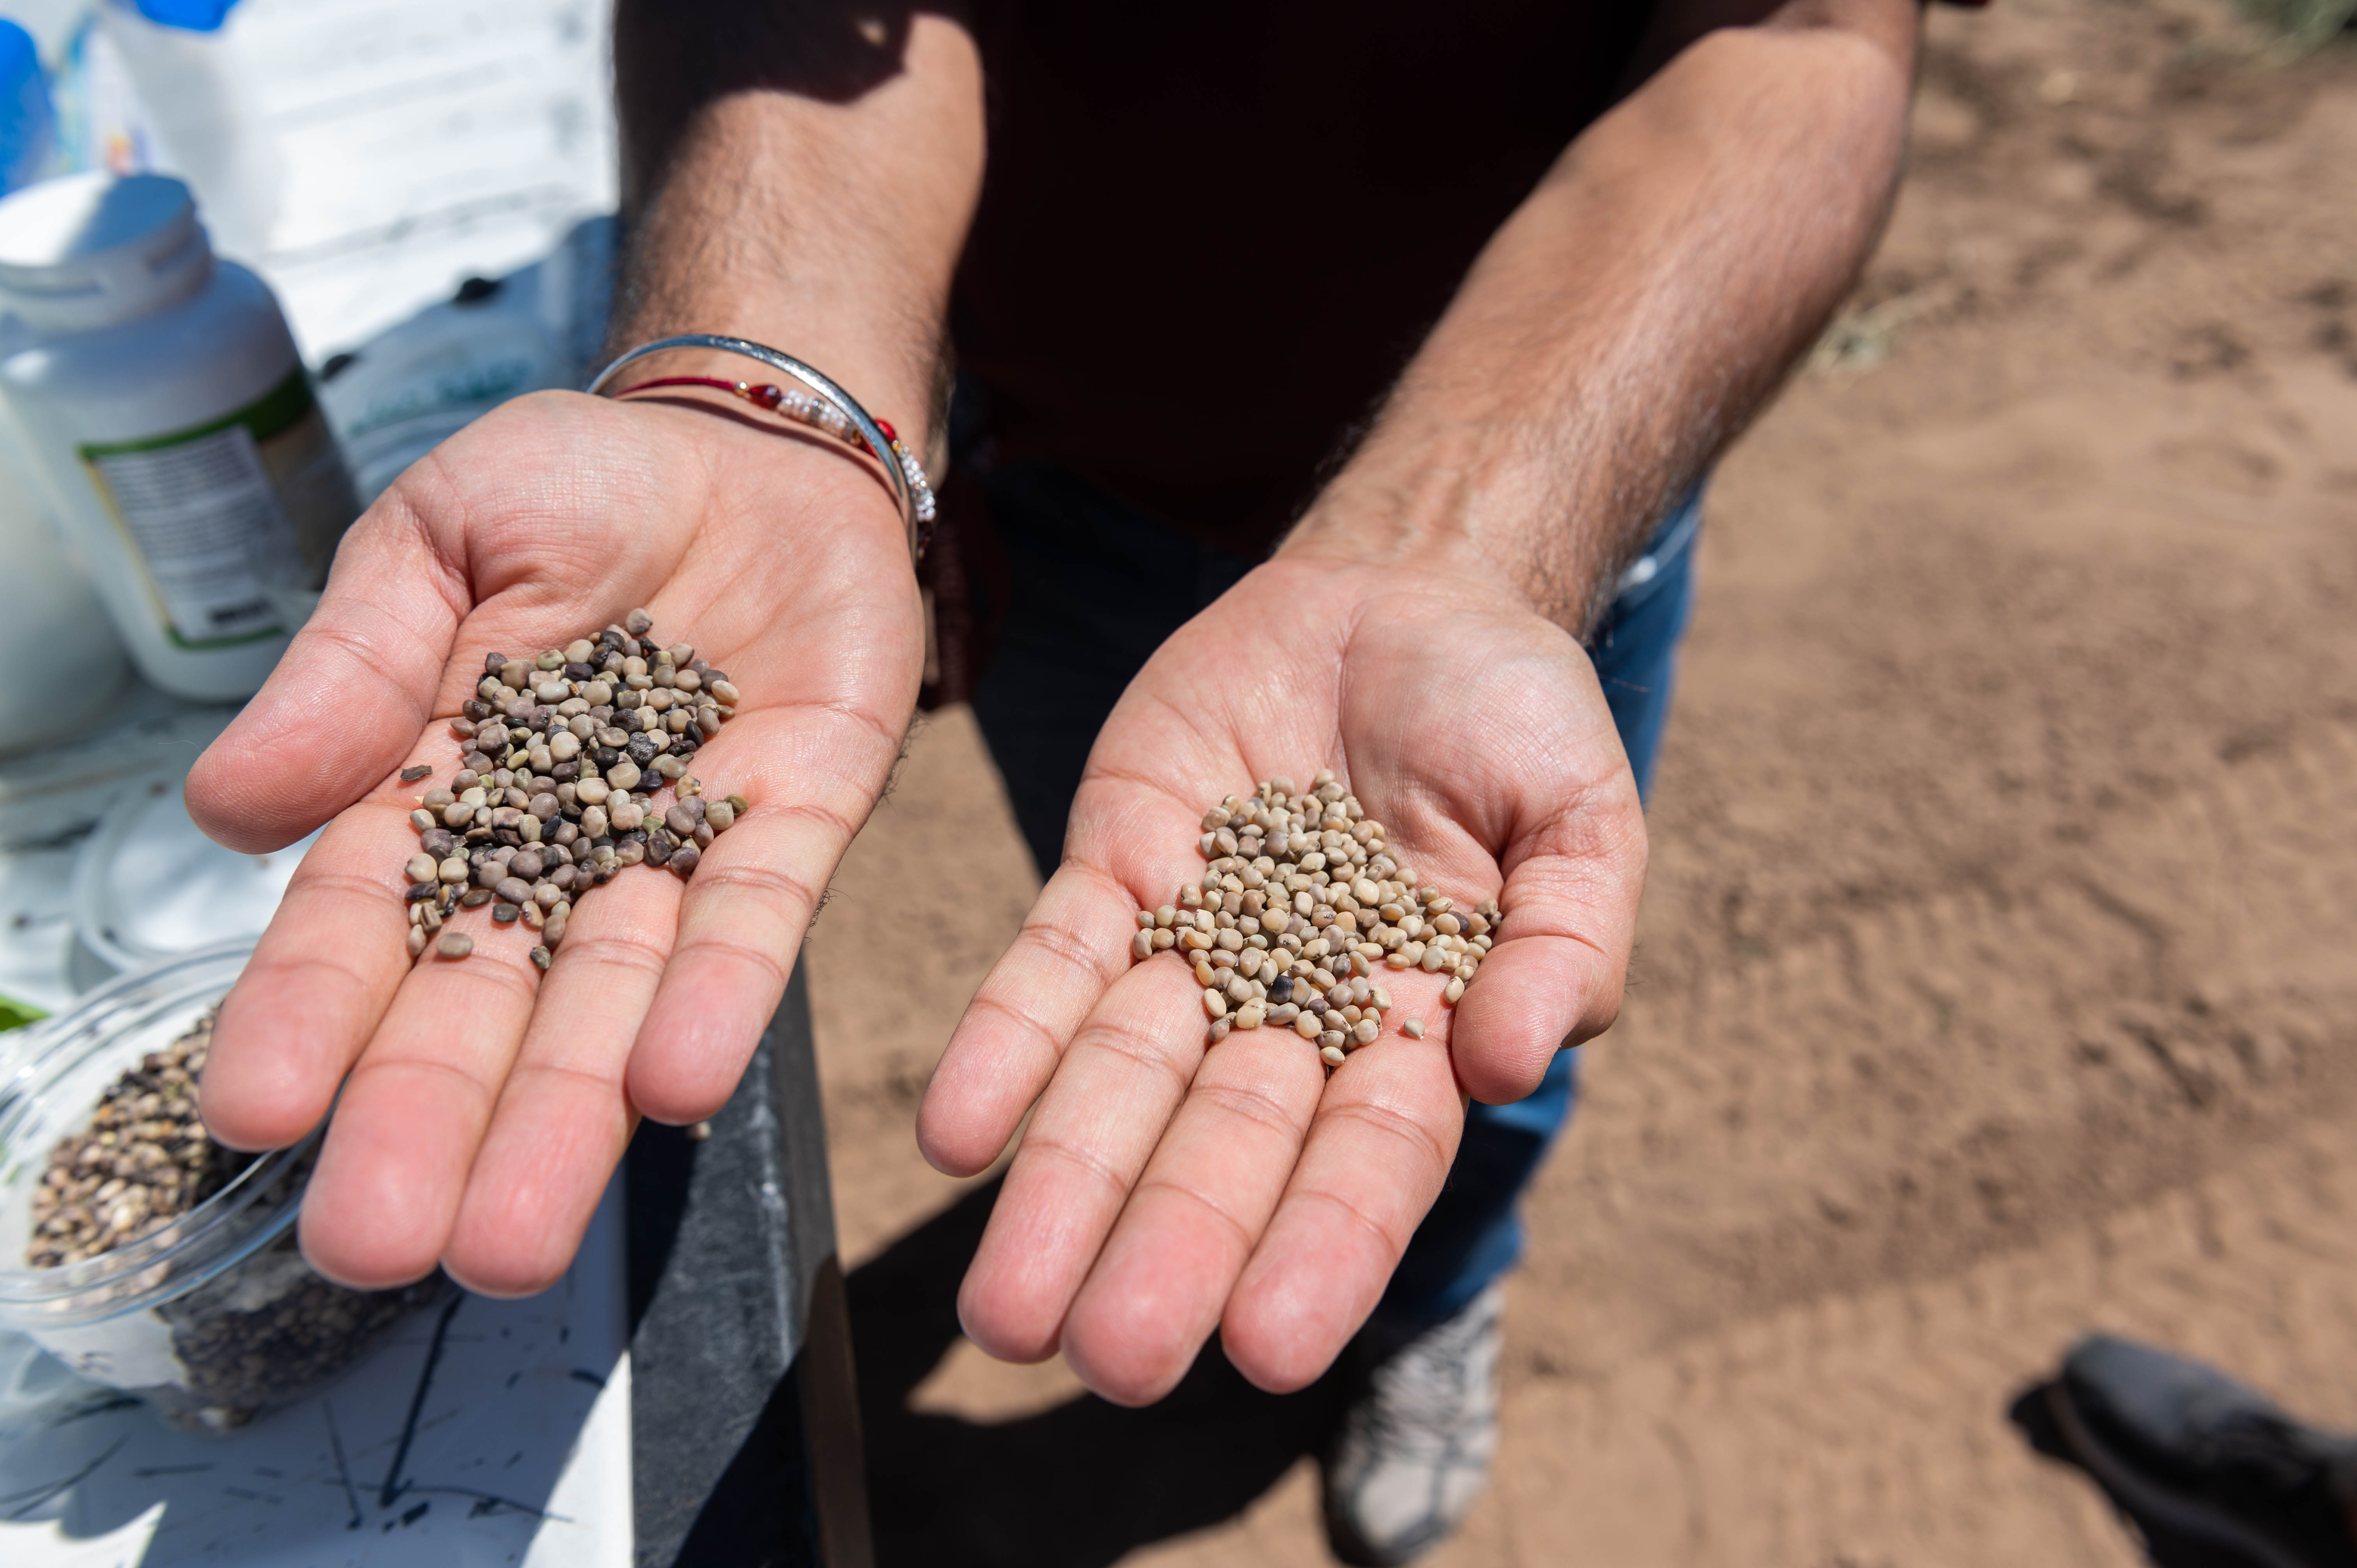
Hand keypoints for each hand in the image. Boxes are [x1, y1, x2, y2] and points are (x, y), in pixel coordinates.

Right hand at [189, 389, 921, 1294]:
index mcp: (440, 788)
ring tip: (514, 1239)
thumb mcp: (440, 535)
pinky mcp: (798, 823)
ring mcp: (678, 848)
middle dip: (435, 1120)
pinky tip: (678, 1086)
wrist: (754, 448)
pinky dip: (722, 1000)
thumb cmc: (579, 484)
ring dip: (569, 1117)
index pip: (364, 918)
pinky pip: (758, 925)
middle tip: (382, 1245)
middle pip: (486, 1003)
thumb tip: (231, 804)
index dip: (312, 1013)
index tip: (258, 1113)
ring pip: (615, 1004)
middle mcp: (555, 850)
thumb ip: (355, 665)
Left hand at [916, 552, 1645, 1403]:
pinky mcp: (1120, 868)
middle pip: (1225, 1147)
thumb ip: (1566, 940)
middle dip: (1169, 1251)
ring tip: (1004, 1314)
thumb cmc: (1512, 715)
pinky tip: (952, 1136)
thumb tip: (1510, 1064)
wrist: (1405, 593)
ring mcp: (1199, 945)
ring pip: (1120, 1085)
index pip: (1369, 1160)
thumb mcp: (1582, 815)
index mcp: (1420, 1027)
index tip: (1268, 1350)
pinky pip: (1052, 967)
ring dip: (1063, 1191)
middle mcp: (1296, 1013)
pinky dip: (1003, 1048)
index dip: (1322, 1249)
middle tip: (1107, 1366)